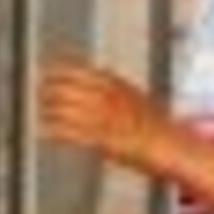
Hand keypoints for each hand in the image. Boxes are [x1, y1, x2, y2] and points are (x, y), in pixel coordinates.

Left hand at [38, 61, 166, 173]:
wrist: (175, 148)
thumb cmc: (157, 129)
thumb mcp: (136, 101)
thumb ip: (115, 93)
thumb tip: (97, 87)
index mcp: (121, 87)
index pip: (87, 71)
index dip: (64, 67)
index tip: (48, 65)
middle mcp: (113, 100)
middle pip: (74, 88)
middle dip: (52, 87)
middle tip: (37, 88)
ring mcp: (109, 120)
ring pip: (70, 109)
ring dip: (50, 108)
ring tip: (39, 109)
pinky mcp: (106, 141)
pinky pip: (74, 134)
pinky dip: (55, 132)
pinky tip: (43, 132)